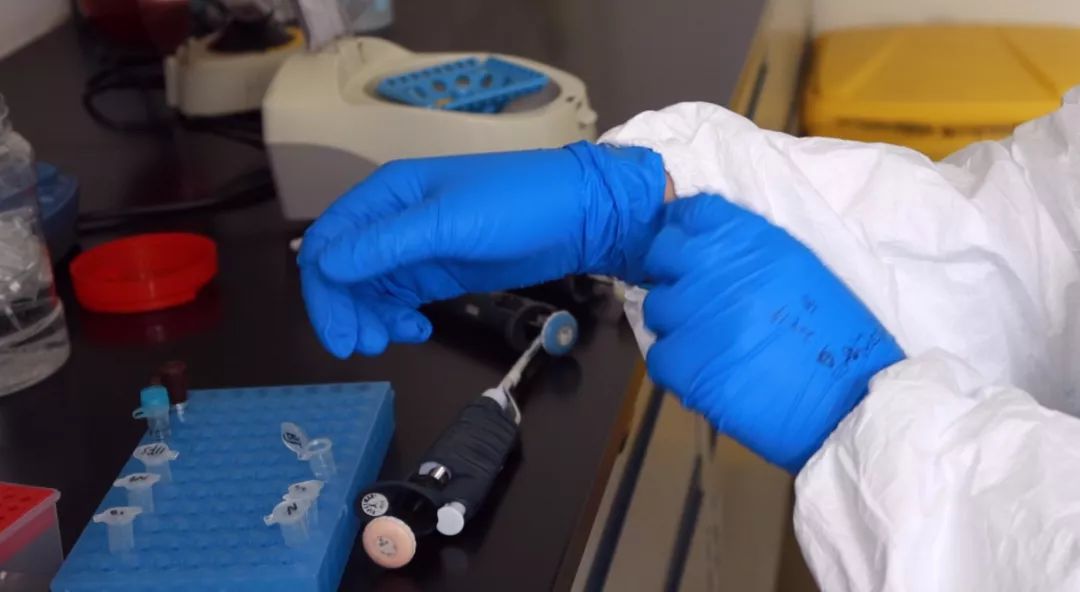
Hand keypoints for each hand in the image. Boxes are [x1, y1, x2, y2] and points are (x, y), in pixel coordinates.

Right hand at [299, 142, 665, 357]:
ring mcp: (416, 247)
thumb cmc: (516, 206)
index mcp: (388, 194)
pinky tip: (417, 330)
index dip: (324, 290)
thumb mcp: (449, 224)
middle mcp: (393, 219)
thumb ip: (386, 245)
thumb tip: (324, 265)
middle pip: (344, 270)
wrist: (579, 215)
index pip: (329, 242)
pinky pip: (400, 297)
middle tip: (363, 348)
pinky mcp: (439, 270)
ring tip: (390, 341)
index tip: (339, 335)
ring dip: (370, 317)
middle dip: (346, 310)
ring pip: (370, 288)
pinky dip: (398, 317)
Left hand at [642, 196, 903, 471]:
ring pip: (657, 307)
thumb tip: (710, 250)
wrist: (850, 402)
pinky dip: (677, 365)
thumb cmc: (837, 338)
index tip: (690, 250)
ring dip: (675, 323)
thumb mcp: (800, 272)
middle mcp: (716, 268)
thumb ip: (752, 255)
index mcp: (753, 241)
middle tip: (693, 299)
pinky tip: (708, 372)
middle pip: (662, 253)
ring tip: (708, 343)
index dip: (686, 231)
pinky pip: (659, 354)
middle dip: (670, 272)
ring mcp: (694, 314)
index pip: (695, 212)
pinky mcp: (683, 362)